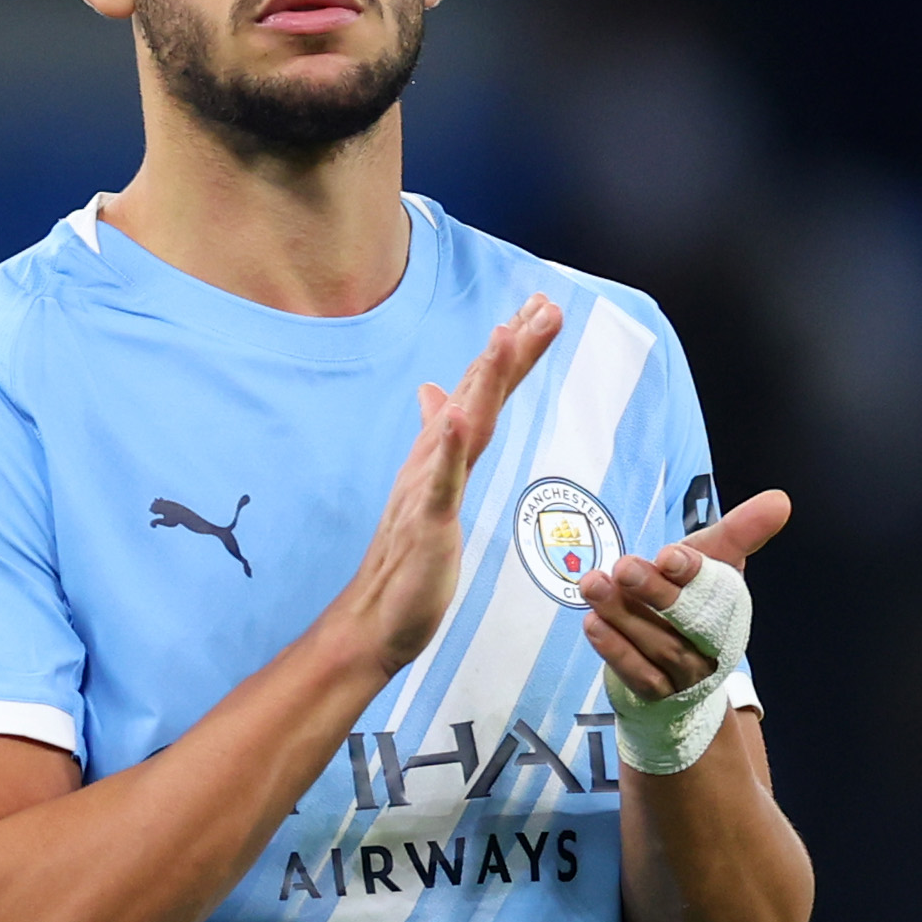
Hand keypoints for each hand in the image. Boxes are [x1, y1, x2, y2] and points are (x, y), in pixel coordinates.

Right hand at [342, 294, 563, 678]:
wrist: (376, 617)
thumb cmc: (408, 558)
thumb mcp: (432, 489)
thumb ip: (440, 439)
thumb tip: (436, 391)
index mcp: (443, 452)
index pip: (483, 391)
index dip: (512, 350)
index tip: (539, 308)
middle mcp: (435, 459)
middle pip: (480, 394)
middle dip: (512, 348)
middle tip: (545, 305)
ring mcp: (429, 487)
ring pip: (463, 424)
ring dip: (483, 379)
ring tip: (504, 337)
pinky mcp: (426, 520)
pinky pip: (441, 478)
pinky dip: (449, 444)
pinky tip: (458, 415)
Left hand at [579, 489, 789, 701]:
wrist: (678, 670)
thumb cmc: (692, 603)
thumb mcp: (711, 561)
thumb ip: (738, 531)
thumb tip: (780, 499)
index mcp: (729, 605)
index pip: (718, 589)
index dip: (693, 571)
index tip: (668, 555)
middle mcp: (712, 642)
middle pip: (687, 620)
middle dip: (655, 592)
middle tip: (624, 567)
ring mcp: (686, 672)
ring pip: (658, 646)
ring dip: (623, 615)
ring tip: (594, 585)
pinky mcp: (657, 692)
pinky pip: (639, 675)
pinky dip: (615, 649)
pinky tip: (593, 623)